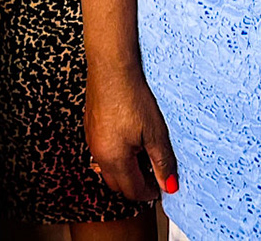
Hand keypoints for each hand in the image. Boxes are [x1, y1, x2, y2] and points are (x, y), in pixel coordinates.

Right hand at [85, 59, 177, 202]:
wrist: (111, 68)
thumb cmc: (132, 96)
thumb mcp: (155, 132)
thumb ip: (163, 162)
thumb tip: (170, 186)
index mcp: (114, 159)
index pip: (133, 191)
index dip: (150, 192)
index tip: (163, 184)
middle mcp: (98, 154)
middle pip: (118, 185)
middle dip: (137, 183)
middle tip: (155, 170)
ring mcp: (92, 141)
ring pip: (109, 169)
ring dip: (126, 169)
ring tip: (144, 151)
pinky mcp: (90, 128)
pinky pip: (102, 152)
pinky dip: (117, 154)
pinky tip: (130, 136)